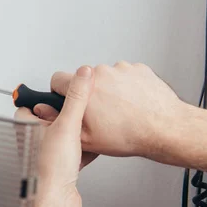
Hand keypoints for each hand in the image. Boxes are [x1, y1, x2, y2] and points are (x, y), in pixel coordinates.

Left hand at [16, 66, 94, 206]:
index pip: (34, 100)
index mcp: (25, 125)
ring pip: (65, 134)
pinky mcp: (59, 166)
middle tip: (82, 112)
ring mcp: (45, 153)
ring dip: (80, 132)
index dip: (51, 96)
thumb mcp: (67, 125)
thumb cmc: (49, 170)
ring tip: (93, 128)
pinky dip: (85, 148)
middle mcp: (33, 138)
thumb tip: (82, 75)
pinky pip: (74, 151)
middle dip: (71, 115)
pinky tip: (96, 146)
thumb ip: (76, 97)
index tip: (65, 91)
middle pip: (54, 117)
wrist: (55, 201)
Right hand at [34, 62, 185, 157]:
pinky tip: (130, 104)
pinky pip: (124, 76)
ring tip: (117, 111)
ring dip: (107, 90)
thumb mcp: (84, 137)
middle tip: (97, 114)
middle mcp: (101, 73)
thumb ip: (58, 120)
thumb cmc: (128, 136)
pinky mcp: (138, 69)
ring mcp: (121, 69)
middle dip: (86, 93)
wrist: (165, 129)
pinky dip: (125, 87)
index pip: (57, 78)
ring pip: (105, 77)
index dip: (59, 92)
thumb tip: (42, 110)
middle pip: (83, 79)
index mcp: (85, 88)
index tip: (66, 100)